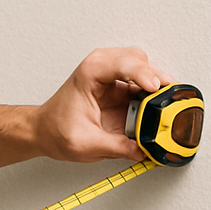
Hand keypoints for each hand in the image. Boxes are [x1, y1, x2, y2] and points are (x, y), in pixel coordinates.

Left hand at [35, 47, 172, 162]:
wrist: (43, 132)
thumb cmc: (55, 131)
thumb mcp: (86, 145)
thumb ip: (118, 148)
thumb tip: (145, 149)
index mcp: (90, 74)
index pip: (124, 63)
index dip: (144, 73)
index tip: (155, 87)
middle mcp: (101, 68)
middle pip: (139, 60)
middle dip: (156, 76)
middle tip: (167, 96)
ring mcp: (110, 75)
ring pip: (144, 67)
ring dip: (156, 83)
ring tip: (164, 101)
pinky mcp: (118, 86)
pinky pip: (142, 82)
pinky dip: (152, 92)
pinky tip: (156, 104)